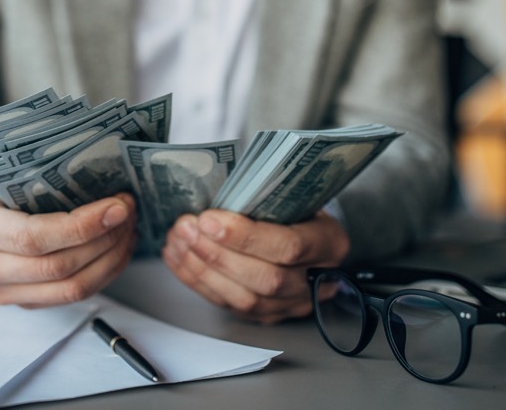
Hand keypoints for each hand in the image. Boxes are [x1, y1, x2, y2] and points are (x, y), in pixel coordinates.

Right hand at [0, 171, 137, 307]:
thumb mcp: (0, 170)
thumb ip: (37, 172)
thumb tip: (99, 161)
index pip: (32, 237)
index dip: (81, 226)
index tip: (117, 207)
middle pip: (57, 268)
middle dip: (104, 240)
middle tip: (129, 212)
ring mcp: (1, 292)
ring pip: (70, 289)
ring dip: (110, 260)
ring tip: (128, 230)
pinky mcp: (22, 303)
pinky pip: (71, 297)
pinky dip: (103, 273)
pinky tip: (116, 248)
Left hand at [162, 209, 349, 323]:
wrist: (312, 239)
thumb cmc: (301, 211)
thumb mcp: (296, 196)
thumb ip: (265, 198)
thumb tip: (216, 191)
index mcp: (328, 243)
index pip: (288, 246)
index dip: (244, 236)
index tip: (208, 219)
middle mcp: (315, 281)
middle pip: (264, 278)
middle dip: (216, 254)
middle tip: (186, 228)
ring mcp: (291, 304)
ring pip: (244, 299)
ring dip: (202, 269)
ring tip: (178, 241)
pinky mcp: (267, 315)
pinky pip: (229, 305)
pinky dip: (198, 281)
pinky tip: (178, 259)